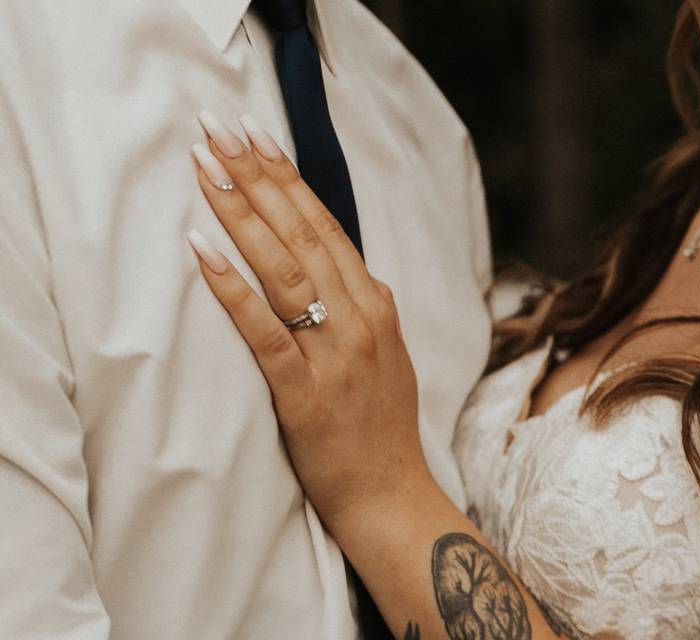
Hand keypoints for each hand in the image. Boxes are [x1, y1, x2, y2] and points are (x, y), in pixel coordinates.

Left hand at [187, 111, 431, 523]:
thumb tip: (333, 265)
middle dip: (258, 177)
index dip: (289, 179)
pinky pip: (264, 331)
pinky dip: (232, 288)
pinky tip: (203, 251)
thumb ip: (360, 306)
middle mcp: (360, 319)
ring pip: (284, 269)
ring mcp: (336, 354)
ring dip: (242, 214)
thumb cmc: (380, 425)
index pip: (327, 226)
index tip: (257, 135)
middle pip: (303, 234)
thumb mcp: (384, 352)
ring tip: (205, 168)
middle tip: (219, 129)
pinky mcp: (305, 392)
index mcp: (377, 305)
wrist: (391, 492)